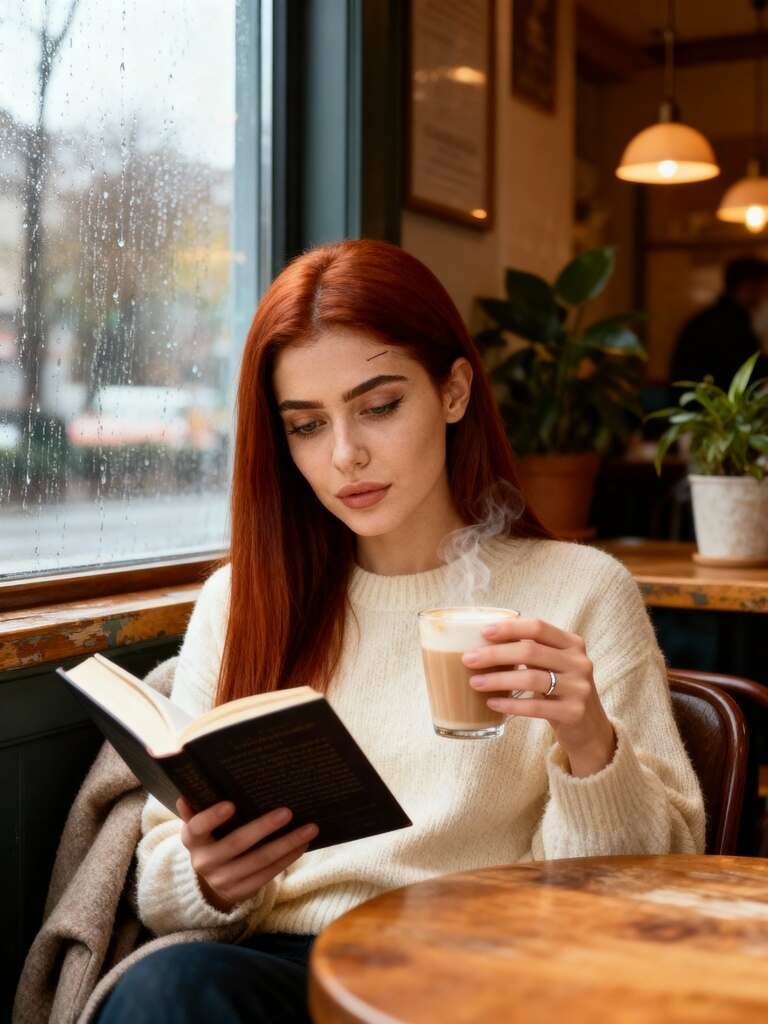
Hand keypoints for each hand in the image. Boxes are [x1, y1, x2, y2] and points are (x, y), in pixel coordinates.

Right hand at [176, 797, 318, 913]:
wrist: (210, 881)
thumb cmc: (211, 839)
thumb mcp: (200, 827)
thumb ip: (197, 811)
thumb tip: (185, 795)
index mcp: (193, 840)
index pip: (197, 828)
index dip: (212, 817)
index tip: (230, 804)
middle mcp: (205, 862)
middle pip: (236, 844)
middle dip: (264, 827)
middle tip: (287, 812)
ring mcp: (223, 880)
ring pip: (259, 861)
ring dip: (286, 844)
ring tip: (309, 828)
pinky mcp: (241, 891)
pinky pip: (268, 875)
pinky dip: (287, 859)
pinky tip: (302, 845)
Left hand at [461, 617, 616, 776]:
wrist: (589, 728)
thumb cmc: (561, 689)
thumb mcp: (554, 664)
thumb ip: (532, 651)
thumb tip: (484, 642)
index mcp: (572, 643)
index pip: (538, 628)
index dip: (510, 628)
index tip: (483, 632)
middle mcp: (579, 662)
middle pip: (530, 651)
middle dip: (495, 654)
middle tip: (468, 659)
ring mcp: (579, 688)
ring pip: (531, 678)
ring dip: (498, 679)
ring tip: (474, 682)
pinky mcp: (573, 712)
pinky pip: (536, 706)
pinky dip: (510, 704)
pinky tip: (492, 703)